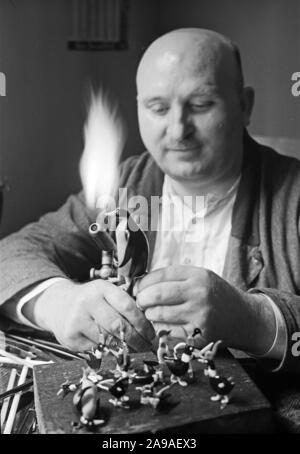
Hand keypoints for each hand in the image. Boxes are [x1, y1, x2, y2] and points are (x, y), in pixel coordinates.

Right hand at [24, 279, 154, 351]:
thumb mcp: (105, 293)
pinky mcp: (70, 337)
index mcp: (101, 288)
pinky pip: (96, 348)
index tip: (151, 333)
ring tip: (134, 349)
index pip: (127, 306)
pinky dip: (107, 350)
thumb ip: (123, 305)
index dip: (142, 323)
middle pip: (118, 326)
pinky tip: (113, 348)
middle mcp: (87, 302)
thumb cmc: (90, 301)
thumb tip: (148, 328)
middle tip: (147, 346)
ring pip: (108, 340)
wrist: (58, 304)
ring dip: (124, 348)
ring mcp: (77, 320)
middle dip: (136, 339)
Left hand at [136, 265, 275, 354]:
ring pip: (159, 315)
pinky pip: (168, 332)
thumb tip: (141, 283)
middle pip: (157, 295)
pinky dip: (160, 329)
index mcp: (198, 276)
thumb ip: (175, 278)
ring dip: (150, 315)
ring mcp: (199, 316)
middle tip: (140, 302)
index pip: (161, 275)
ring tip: (152, 313)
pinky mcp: (199, 336)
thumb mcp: (201, 278)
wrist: (245, 318)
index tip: (138, 288)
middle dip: (142, 299)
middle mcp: (199, 294)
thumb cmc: (217, 296)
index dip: (144, 282)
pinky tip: (163, 325)